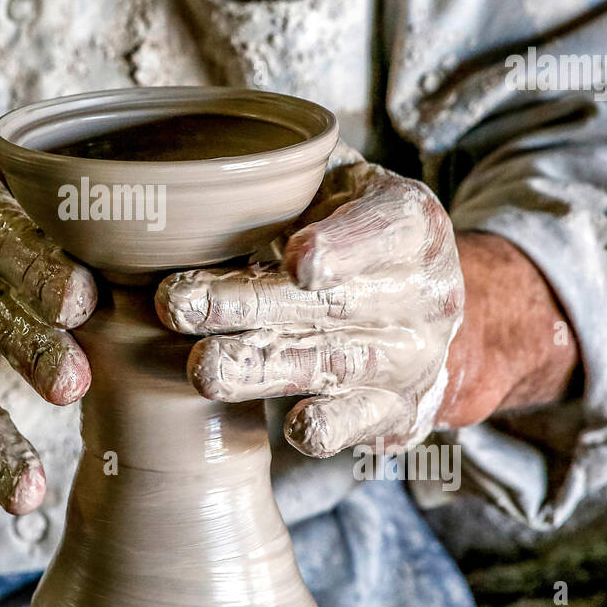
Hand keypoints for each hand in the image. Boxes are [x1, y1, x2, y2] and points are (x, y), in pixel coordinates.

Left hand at [155, 151, 461, 456]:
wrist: (427, 304)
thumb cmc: (359, 231)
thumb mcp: (346, 186)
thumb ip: (300, 179)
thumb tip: (208, 178)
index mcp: (411, 224)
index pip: (383, 230)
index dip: (342, 246)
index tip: (297, 259)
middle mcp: (421, 294)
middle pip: (332, 303)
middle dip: (250, 306)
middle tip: (178, 305)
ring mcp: (412, 358)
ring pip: (334, 365)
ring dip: (265, 369)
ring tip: (205, 368)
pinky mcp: (397, 410)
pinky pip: (364, 421)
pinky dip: (331, 428)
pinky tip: (294, 427)